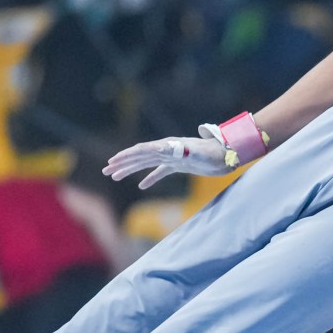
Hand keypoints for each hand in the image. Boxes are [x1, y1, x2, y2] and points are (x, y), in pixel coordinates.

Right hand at [102, 129, 229, 189]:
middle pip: (139, 156)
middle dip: (122, 163)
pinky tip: (141, 186)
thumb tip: (158, 148)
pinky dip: (149, 178)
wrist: (226, 155)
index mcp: (167, 146)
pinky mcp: (180, 165)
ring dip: (130, 169)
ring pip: (146, 164)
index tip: (111, 163)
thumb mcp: (194, 152)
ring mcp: (172, 157)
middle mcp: (167, 150)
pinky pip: (160, 172)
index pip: (141, 150)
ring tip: (115, 177)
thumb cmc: (211, 153)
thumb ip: (177, 150)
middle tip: (106, 171)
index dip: (126, 156)